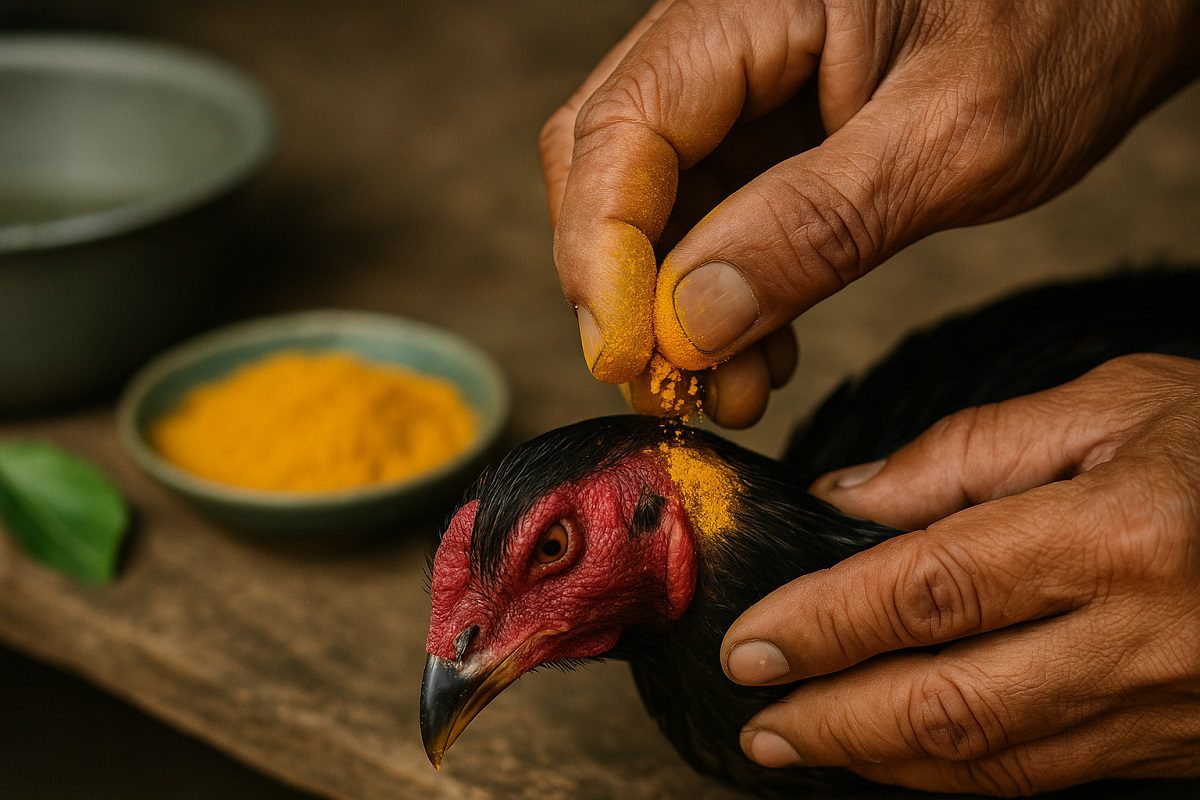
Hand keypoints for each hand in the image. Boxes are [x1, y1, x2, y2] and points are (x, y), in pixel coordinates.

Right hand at [540, 0, 1199, 427]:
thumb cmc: (1069, 21)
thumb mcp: (954, 138)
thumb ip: (816, 226)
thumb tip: (692, 322)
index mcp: (750, 1)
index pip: (619, 129)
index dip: (601, 255)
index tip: (628, 359)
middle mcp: (724, 32)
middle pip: (609, 163)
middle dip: (627, 289)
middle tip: (670, 388)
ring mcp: (743, 77)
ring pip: (656, 199)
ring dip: (676, 307)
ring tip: (732, 389)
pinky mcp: (771, 121)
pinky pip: (715, 210)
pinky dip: (723, 291)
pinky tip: (757, 348)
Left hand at [720, 354, 1199, 794]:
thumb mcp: (1110, 406)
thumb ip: (965, 456)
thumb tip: (845, 504)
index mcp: (1120, 532)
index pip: (930, 592)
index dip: (824, 626)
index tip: (750, 642)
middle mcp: (1144, 636)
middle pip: (951, 702)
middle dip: (834, 719)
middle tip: (756, 717)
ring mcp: (1168, 708)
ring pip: (995, 760)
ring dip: (882, 759)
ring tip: (799, 742)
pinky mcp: (1177, 746)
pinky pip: (1048, 775)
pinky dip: (957, 771)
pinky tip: (898, 751)